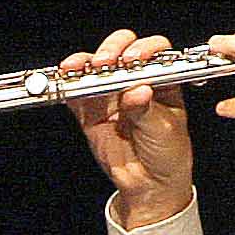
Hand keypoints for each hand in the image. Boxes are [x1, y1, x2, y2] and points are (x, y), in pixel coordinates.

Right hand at [62, 29, 195, 228]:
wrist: (149, 185)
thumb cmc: (167, 154)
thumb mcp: (163, 130)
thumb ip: (147, 109)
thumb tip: (137, 90)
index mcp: (161, 79)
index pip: (153, 50)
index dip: (144, 49)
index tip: (136, 60)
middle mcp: (135, 79)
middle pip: (122, 48)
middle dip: (113, 50)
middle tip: (108, 63)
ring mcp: (111, 92)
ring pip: (96, 64)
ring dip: (86, 61)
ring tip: (81, 68)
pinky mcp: (90, 109)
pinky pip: (76, 90)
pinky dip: (68, 81)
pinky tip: (67, 76)